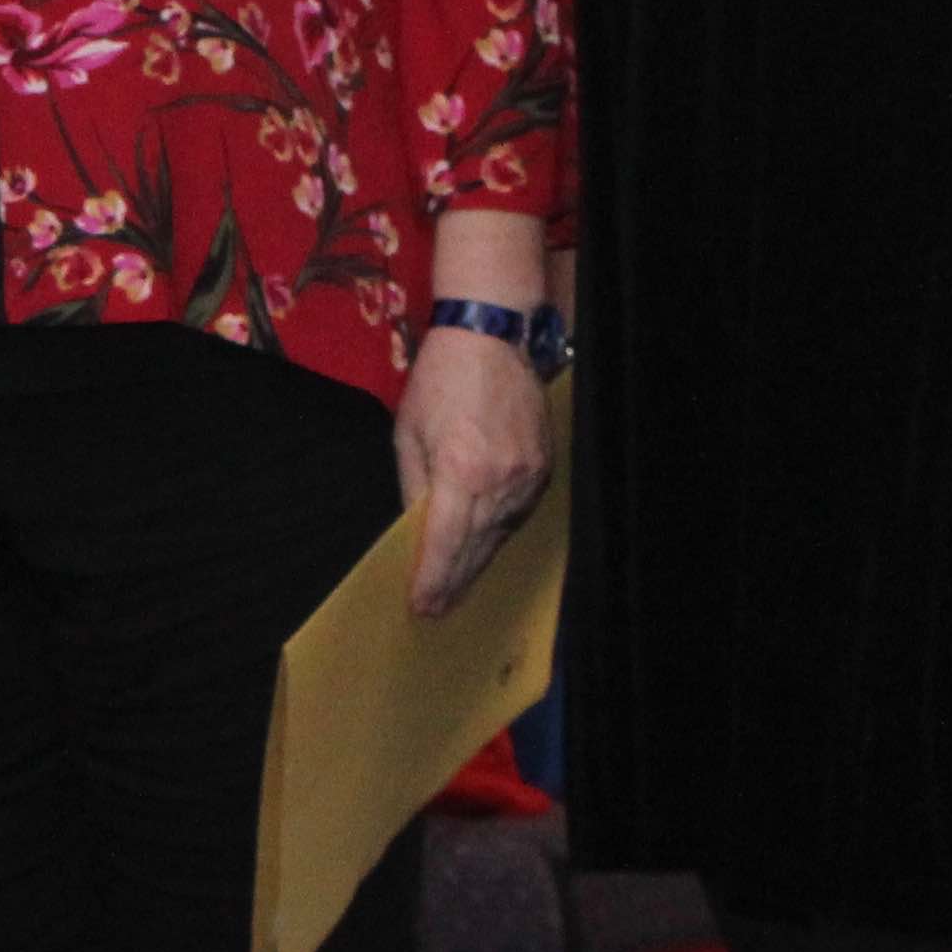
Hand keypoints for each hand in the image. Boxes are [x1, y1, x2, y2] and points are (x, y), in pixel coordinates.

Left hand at [393, 324, 548, 618]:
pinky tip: (482, 546)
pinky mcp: (542, 468)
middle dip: (455, 581)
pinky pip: (517, 513)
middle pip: (476, 546)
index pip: (446, 542)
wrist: (492, 341)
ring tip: (455, 587)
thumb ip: (414, 484)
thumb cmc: (439, 382)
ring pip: (500, 534)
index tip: (422, 607)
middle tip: (437, 610)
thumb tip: (416, 527)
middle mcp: (499, 480)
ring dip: (477, 562)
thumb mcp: (408, 433)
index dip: (433, 579)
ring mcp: (527, 476)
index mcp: (460, 470)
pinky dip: (497, 532)